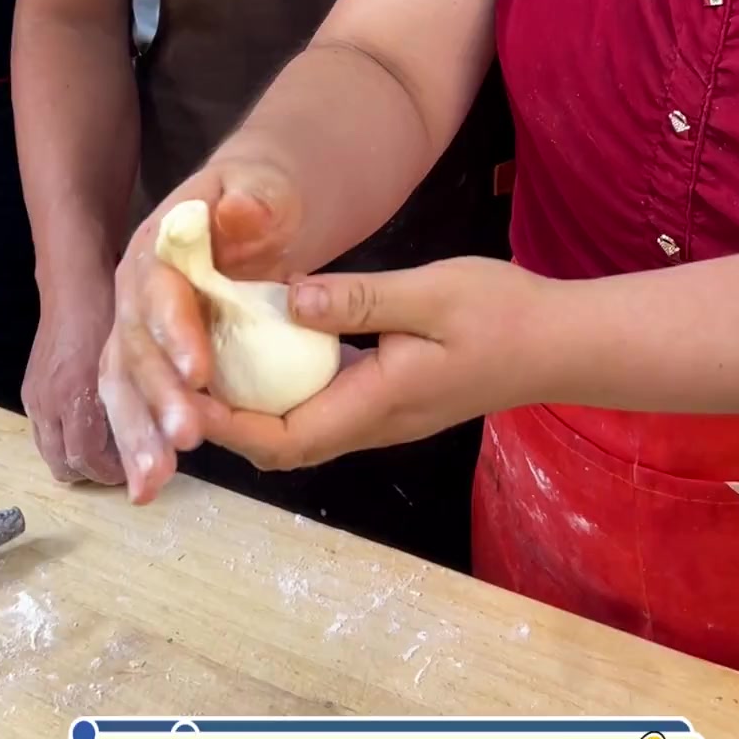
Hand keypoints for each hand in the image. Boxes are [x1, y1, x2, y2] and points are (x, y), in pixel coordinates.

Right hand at [23, 288, 124, 485]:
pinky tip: (87, 427)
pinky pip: (43, 432)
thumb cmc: (112, 314)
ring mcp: (35, 397)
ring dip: (76, 459)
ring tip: (107, 451)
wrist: (73, 285)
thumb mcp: (134, 357)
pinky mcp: (29, 391)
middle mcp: (49, 401)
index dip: (112, 473)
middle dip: (94, 473)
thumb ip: (142, 399)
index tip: (138, 471)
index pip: (87, 458)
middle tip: (124, 468)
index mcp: (77, 393)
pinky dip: (63, 440)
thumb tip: (164, 437)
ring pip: (50, 451)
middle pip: (65, 464)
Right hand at [98, 151, 303, 502]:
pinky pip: (135, 404)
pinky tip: (147, 488)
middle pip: (133, 345)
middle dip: (156, 397)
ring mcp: (138, 329)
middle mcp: (136, 290)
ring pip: (125, 385)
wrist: (251, 211)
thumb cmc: (261, 200)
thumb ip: (255, 202)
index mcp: (159, 245)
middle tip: (186, 438)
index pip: (158, 287)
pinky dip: (140, 445)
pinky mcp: (148, 362)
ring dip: (138, 434)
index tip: (199, 371)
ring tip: (154, 482)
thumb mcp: (266, 188)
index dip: (174, 329)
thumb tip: (237, 214)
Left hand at [189, 256, 551, 473]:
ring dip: (250, 410)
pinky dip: (283, 390)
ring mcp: (383, 417)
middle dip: (225, 423)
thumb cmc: (503, 314)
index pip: (282, 437)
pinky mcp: (390, 400)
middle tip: (179, 378)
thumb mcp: (432, 292)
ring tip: (207, 364)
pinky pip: (322, 408)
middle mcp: (373, 423)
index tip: (183, 391)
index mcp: (377, 402)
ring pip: (298, 431)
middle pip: (280, 446)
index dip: (226, 424)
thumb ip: (358, 299)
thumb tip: (288, 302)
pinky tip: (267, 349)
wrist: (560, 343)